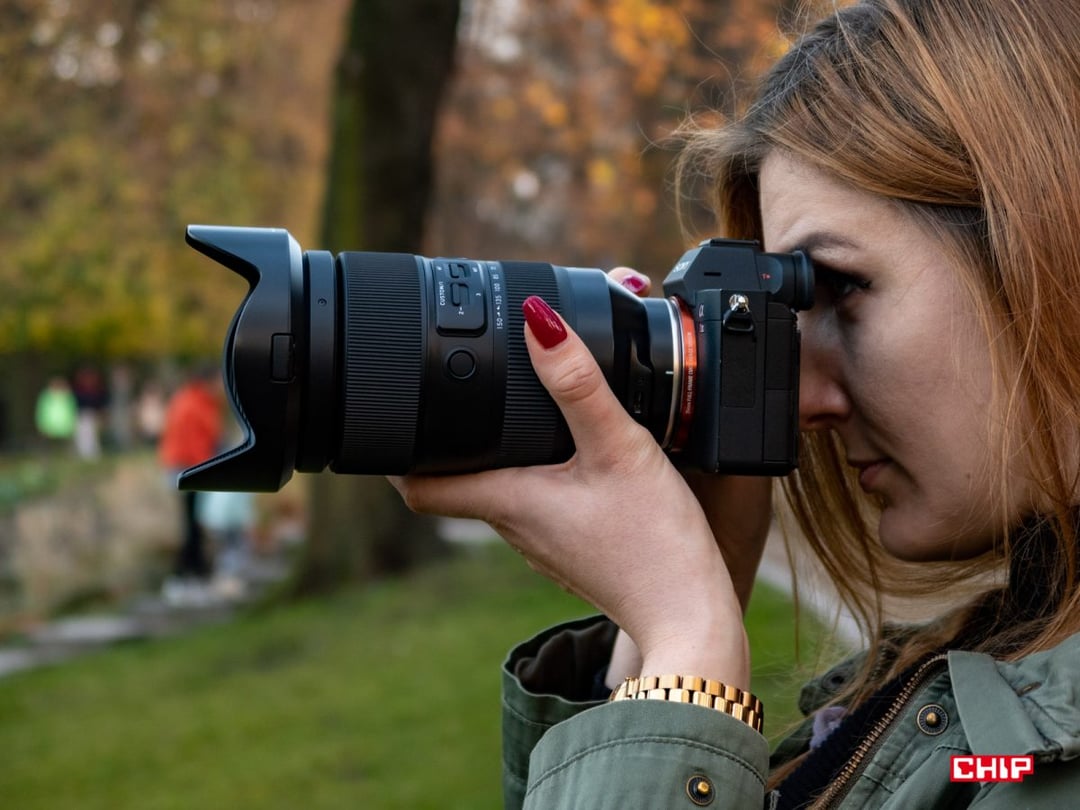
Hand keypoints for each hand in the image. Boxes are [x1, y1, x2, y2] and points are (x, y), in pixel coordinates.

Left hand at [391, 293, 748, 687]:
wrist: (692, 620)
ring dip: (491, 453)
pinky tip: (566, 453)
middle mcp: (516, 527)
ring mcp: (544, 543)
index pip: (417, 487)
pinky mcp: (575, 547)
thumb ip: (579, 385)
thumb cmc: (654, 544)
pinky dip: (534, 472)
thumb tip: (539, 323)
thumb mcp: (618, 449)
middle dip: (445, 439)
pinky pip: (537, 503)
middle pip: (456, 481)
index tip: (384, 416)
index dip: (391, 454)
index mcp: (507, 502)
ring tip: (502, 409)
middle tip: (447, 391)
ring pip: (498, 490)